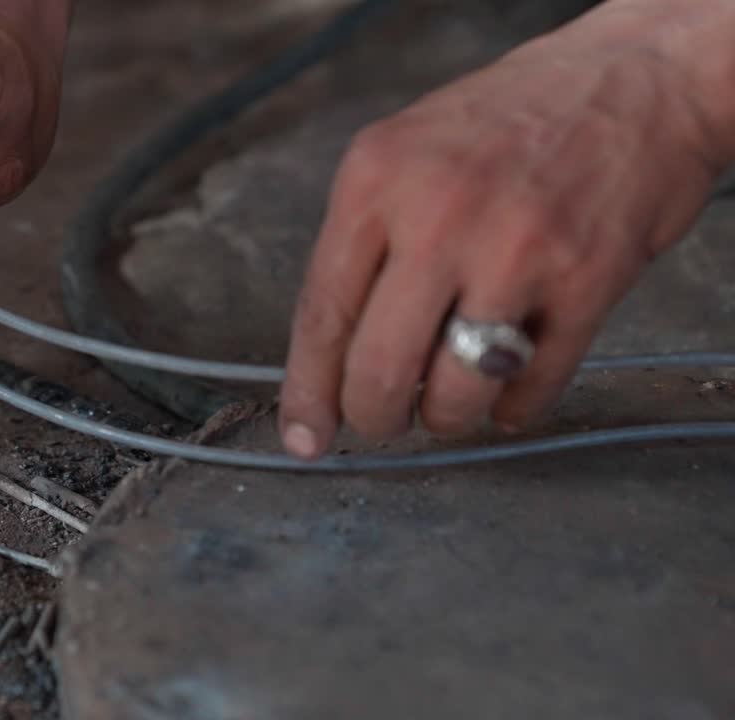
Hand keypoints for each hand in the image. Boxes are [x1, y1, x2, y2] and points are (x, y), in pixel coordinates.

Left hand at [278, 13, 729, 457]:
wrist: (633, 80)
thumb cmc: (510, 121)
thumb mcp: (404, 154)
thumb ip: (366, 243)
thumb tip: (331, 352)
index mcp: (376, 181)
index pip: (322, 313)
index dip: (309, 391)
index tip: (304, 436)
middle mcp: (439, 216)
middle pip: (378, 368)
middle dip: (376, 415)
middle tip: (386, 414)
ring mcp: (516, 251)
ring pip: (454, 393)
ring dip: (447, 416)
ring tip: (451, 396)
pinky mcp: (586, 282)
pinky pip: (531, 388)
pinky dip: (512, 408)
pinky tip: (506, 392)